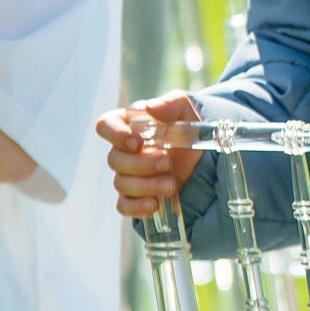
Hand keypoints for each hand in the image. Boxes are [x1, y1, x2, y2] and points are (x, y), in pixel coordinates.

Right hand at [97, 94, 203, 218]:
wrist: (204, 153)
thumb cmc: (188, 125)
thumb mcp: (185, 109)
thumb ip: (170, 103)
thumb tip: (149, 108)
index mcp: (129, 124)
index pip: (105, 125)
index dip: (115, 134)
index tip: (136, 142)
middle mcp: (124, 150)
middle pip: (114, 160)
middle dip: (141, 164)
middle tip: (167, 162)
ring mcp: (129, 174)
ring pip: (121, 183)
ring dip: (146, 186)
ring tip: (171, 184)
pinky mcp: (137, 195)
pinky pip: (124, 205)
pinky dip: (137, 207)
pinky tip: (155, 204)